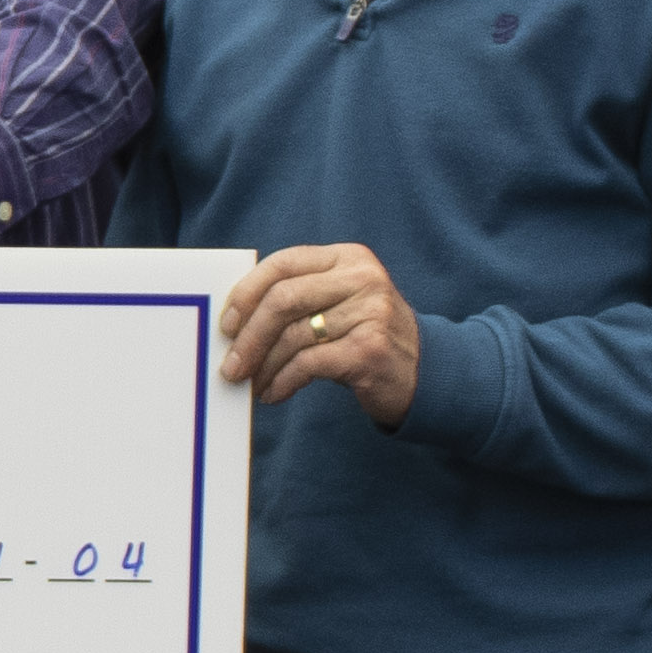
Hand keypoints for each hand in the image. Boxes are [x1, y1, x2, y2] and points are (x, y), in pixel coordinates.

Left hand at [220, 242, 421, 424]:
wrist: (425, 372)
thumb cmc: (365, 337)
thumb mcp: (338, 305)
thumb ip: (296, 300)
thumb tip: (233, 323)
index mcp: (348, 258)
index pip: (283, 264)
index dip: (246, 293)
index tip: (226, 324)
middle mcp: (363, 278)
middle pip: (283, 299)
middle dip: (249, 336)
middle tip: (230, 366)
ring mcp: (371, 312)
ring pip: (293, 336)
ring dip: (264, 366)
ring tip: (252, 384)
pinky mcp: (371, 349)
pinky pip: (309, 364)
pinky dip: (283, 381)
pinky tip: (274, 394)